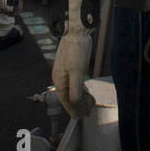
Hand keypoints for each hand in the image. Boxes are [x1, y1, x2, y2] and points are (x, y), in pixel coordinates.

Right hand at [51, 0, 95, 118]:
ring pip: (74, 90)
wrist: (77, 32)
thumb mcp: (77, 72)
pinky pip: (77, 83)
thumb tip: (75, 102)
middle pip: (70, 96)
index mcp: (59, 80)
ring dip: (82, 99)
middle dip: (78, 106)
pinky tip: (88, 94)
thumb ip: (75, 89)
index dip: (72, 110)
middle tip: (86, 114)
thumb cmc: (75, 50)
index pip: (65, 100)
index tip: (78, 118)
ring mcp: (67, 72)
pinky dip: (83, 90)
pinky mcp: (74, 67)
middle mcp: (62, 78)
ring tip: (90, 105)